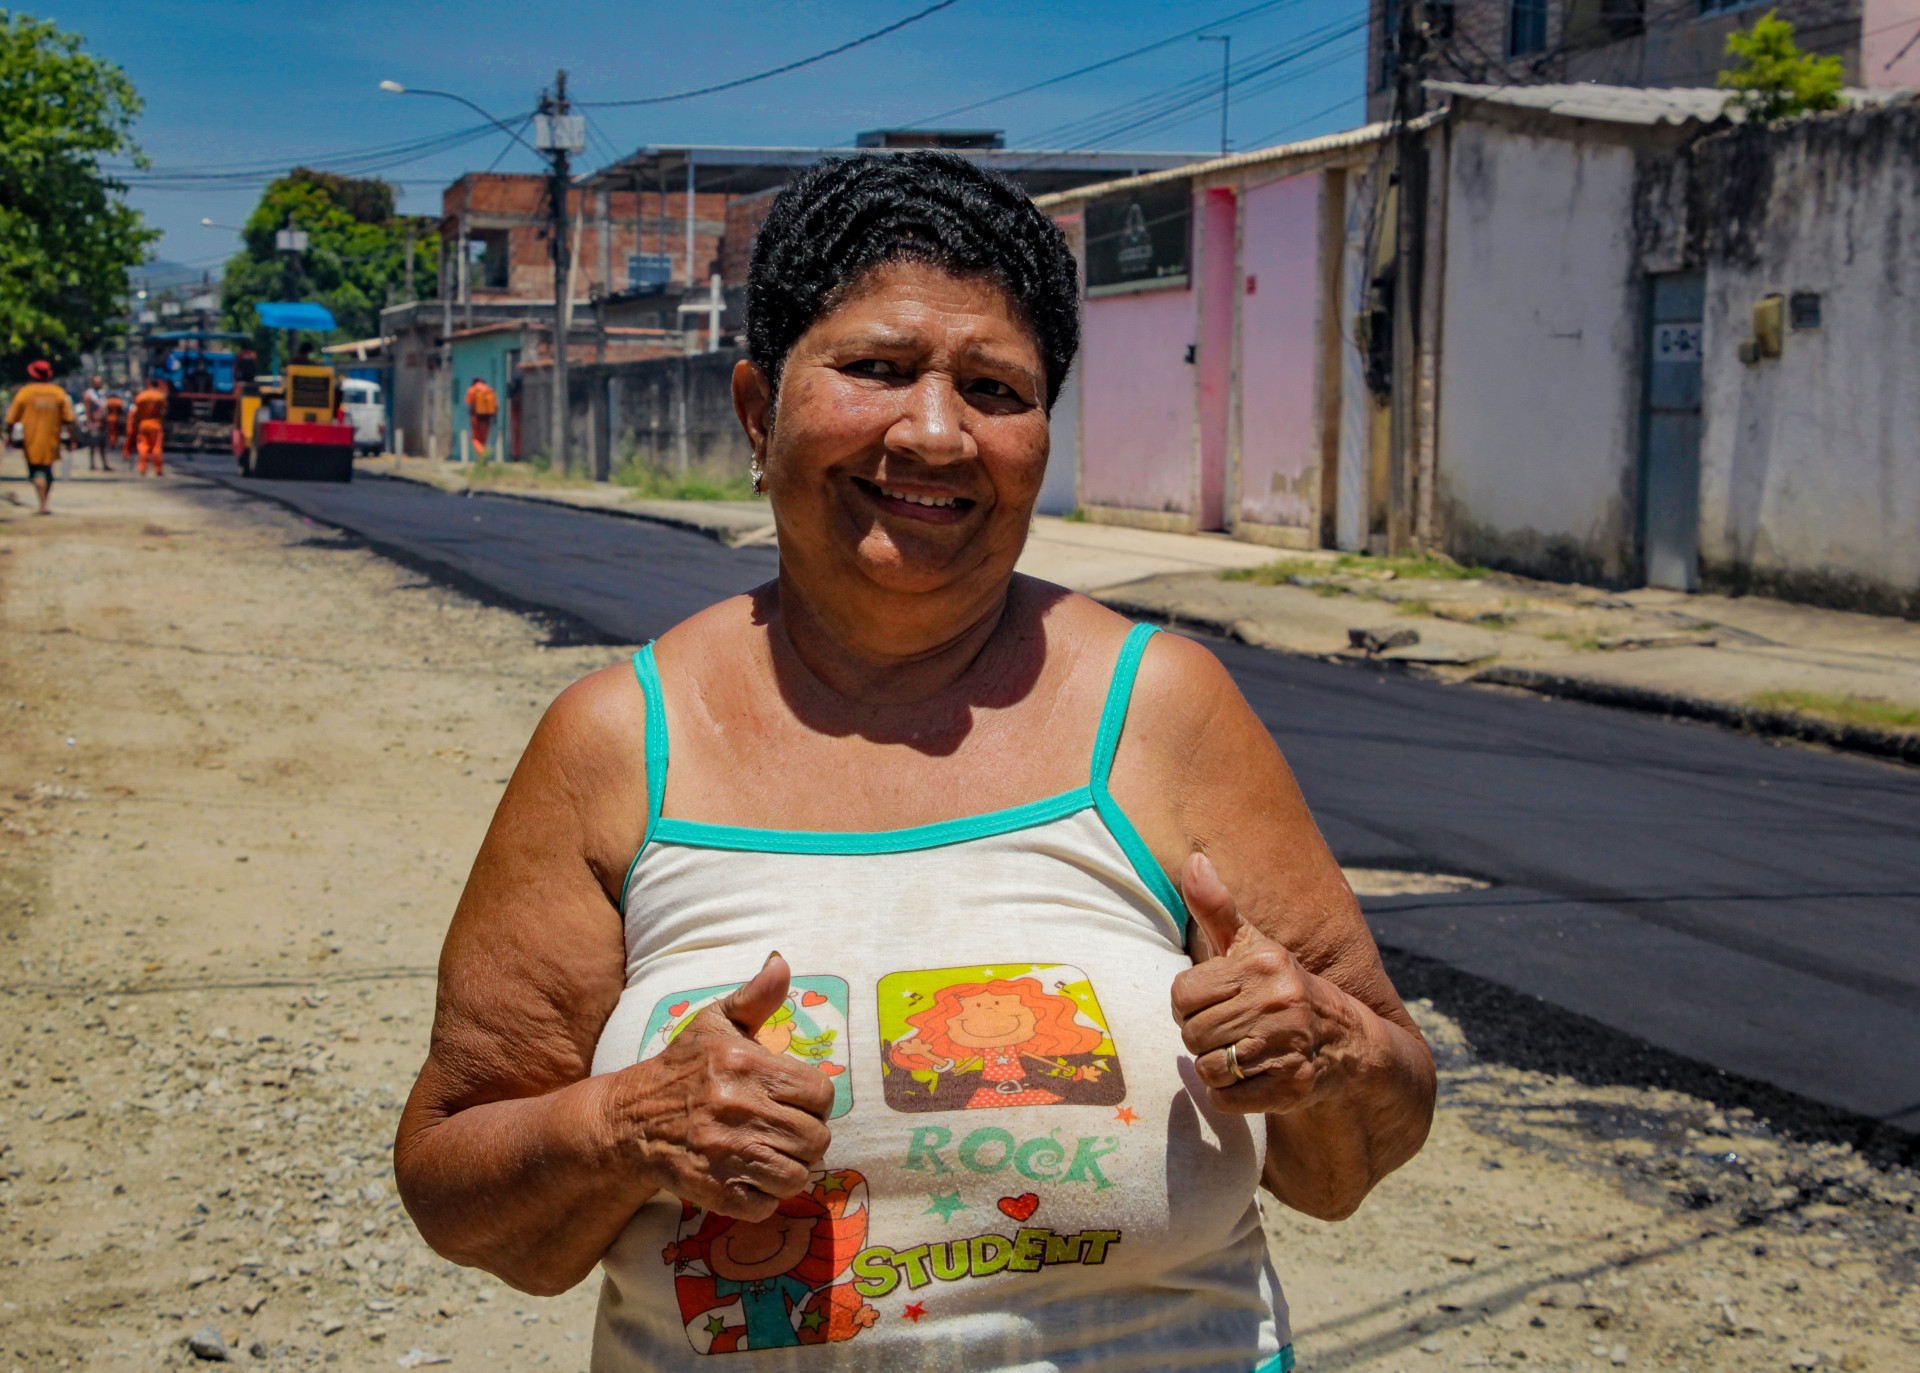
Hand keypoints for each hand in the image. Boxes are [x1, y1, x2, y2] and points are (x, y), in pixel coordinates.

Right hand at [611, 952, 834, 1220]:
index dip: (814, 1101)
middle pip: (816, 1139)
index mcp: (746, 1065)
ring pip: (796, 1175)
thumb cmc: (682, 1070)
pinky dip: (762, 1198)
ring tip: (771, 1157)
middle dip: (806, 1139)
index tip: (796, 1102)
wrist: (628, 1120)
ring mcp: (725, 1153)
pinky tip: (747, 1179)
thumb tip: (781, 962)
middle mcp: (738, 1108)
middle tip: (784, 1133)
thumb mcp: (715, 1024)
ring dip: (789, 1170)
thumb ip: (755, 997)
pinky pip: (765, 1205)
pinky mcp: (713, 1189)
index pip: (821, 1093)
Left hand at [1170, 853, 1350, 1115]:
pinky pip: (1226, 1099)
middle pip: (1192, 1035)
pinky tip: (1255, 1079)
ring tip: (1245, 1054)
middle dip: (1204, 1039)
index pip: (1181, 994)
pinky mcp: (1292, 1086)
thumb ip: (1217, 909)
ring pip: (1207, 1068)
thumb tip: (1194, 860)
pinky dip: (1231, 1096)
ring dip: (1217, 1069)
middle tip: (1233, 1033)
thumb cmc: (1281, 990)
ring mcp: (1288, 1045)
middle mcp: (1279, 1001)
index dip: (1189, 1006)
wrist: (1346, 1044)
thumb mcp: (1253, 946)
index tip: (1214, 1005)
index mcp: (1264, 963)